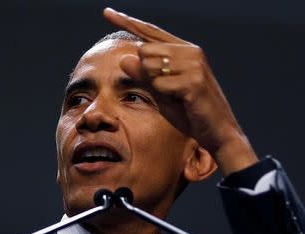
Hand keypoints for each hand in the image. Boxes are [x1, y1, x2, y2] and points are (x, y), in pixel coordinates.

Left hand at [103, 8, 257, 175]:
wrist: (217, 131)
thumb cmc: (188, 112)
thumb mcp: (160, 93)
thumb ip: (143, 76)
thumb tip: (123, 58)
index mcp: (183, 50)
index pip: (149, 32)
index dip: (126, 22)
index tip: (106, 12)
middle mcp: (190, 51)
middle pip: (144, 50)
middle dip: (147, 74)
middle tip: (169, 91)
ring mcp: (193, 63)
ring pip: (149, 66)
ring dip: (156, 86)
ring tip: (177, 96)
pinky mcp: (194, 79)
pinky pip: (159, 85)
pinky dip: (165, 96)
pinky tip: (183, 101)